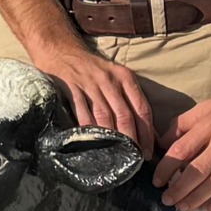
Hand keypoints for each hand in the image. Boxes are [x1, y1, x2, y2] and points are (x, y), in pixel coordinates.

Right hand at [28, 34, 157, 152]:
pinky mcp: (72, 89)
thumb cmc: (92, 68)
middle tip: (135, 159)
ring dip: (112, 138)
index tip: (148, 150)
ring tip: (118, 156)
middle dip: (132, 140)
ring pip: (105, 117)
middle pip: (125, 115)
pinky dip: (89, 130)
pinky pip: (82, 114)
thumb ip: (129, 99)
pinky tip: (94, 143)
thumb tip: (146, 129)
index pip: (142, 108)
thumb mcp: (116, 76)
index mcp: (125, 77)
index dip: (147, 132)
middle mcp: (109, 81)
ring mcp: (90, 85)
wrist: (61, 51)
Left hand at [155, 82, 210, 210]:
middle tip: (168, 201)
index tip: (157, 181)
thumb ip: (182, 125)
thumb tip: (162, 145)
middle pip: (198, 170)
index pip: (181, 150)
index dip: (166, 168)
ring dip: (199, 197)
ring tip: (185, 207)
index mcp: (208, 124)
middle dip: (179, 189)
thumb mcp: (204, 108)